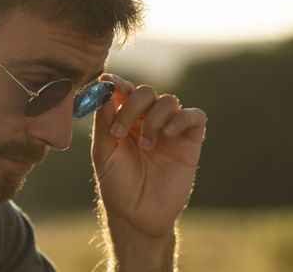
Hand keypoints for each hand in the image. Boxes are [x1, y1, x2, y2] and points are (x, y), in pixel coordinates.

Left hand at [92, 74, 206, 237]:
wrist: (138, 214)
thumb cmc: (117, 183)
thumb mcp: (103, 152)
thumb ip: (103, 121)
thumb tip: (102, 89)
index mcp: (124, 119)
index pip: (123, 91)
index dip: (116, 83)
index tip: (106, 82)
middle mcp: (147, 119)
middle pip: (145, 92)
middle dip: (130, 106)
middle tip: (119, 132)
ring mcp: (169, 129)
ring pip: (168, 101)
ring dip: (153, 119)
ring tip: (145, 146)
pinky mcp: (190, 141)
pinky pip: (194, 116)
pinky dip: (181, 119)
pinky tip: (167, 134)